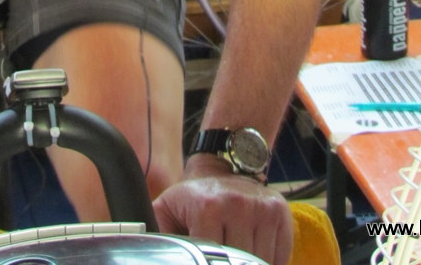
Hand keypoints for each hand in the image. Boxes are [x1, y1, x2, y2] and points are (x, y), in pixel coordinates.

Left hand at [153, 167, 292, 264]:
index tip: (206, 259)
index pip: (212, 259)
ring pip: (261, 263)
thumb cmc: (191, 199)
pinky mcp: (281, 212)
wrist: (223, 166)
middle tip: (218, 257)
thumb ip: (153, 235)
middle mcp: (238, 204)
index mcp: (207, 207)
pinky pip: (281, 258)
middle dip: (228, 264)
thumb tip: (139, 254)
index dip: (209, 263)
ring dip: (249, 264)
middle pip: (239, 263)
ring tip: (233, 254)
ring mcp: (263, 208)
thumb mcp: (166, 212)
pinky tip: (252, 250)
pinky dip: (269, 262)